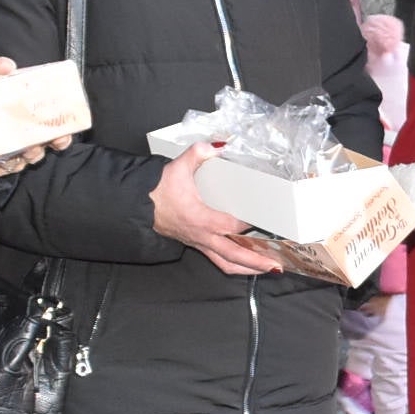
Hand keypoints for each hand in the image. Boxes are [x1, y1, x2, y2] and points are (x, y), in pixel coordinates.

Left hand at [0, 56, 77, 180]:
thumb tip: (4, 65)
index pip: (57, 136)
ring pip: (18, 163)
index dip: (61, 139)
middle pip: (38, 152)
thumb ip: (4, 73)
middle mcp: (28, 142)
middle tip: (32, 148)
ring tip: (11, 157)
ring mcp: (12, 154)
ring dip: (15, 161)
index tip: (60, 139)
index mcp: (36, 124)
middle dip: (36, 152)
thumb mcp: (2, 82)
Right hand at [151, 142, 281, 276]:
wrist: (137, 204)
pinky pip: (218, 260)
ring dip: (247, 268)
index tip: (267, 223)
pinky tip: (247, 264)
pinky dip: (234, 265)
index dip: (250, 226)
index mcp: (199, 218)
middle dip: (256, 261)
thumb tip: (218, 145)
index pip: (231, 226)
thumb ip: (199, 153)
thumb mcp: (178, 166)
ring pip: (225, 263)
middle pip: (233, 254)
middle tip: (277, 264)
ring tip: (267, 268)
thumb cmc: (157, 190)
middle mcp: (201, 236)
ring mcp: (199, 243)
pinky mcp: (196, 245)